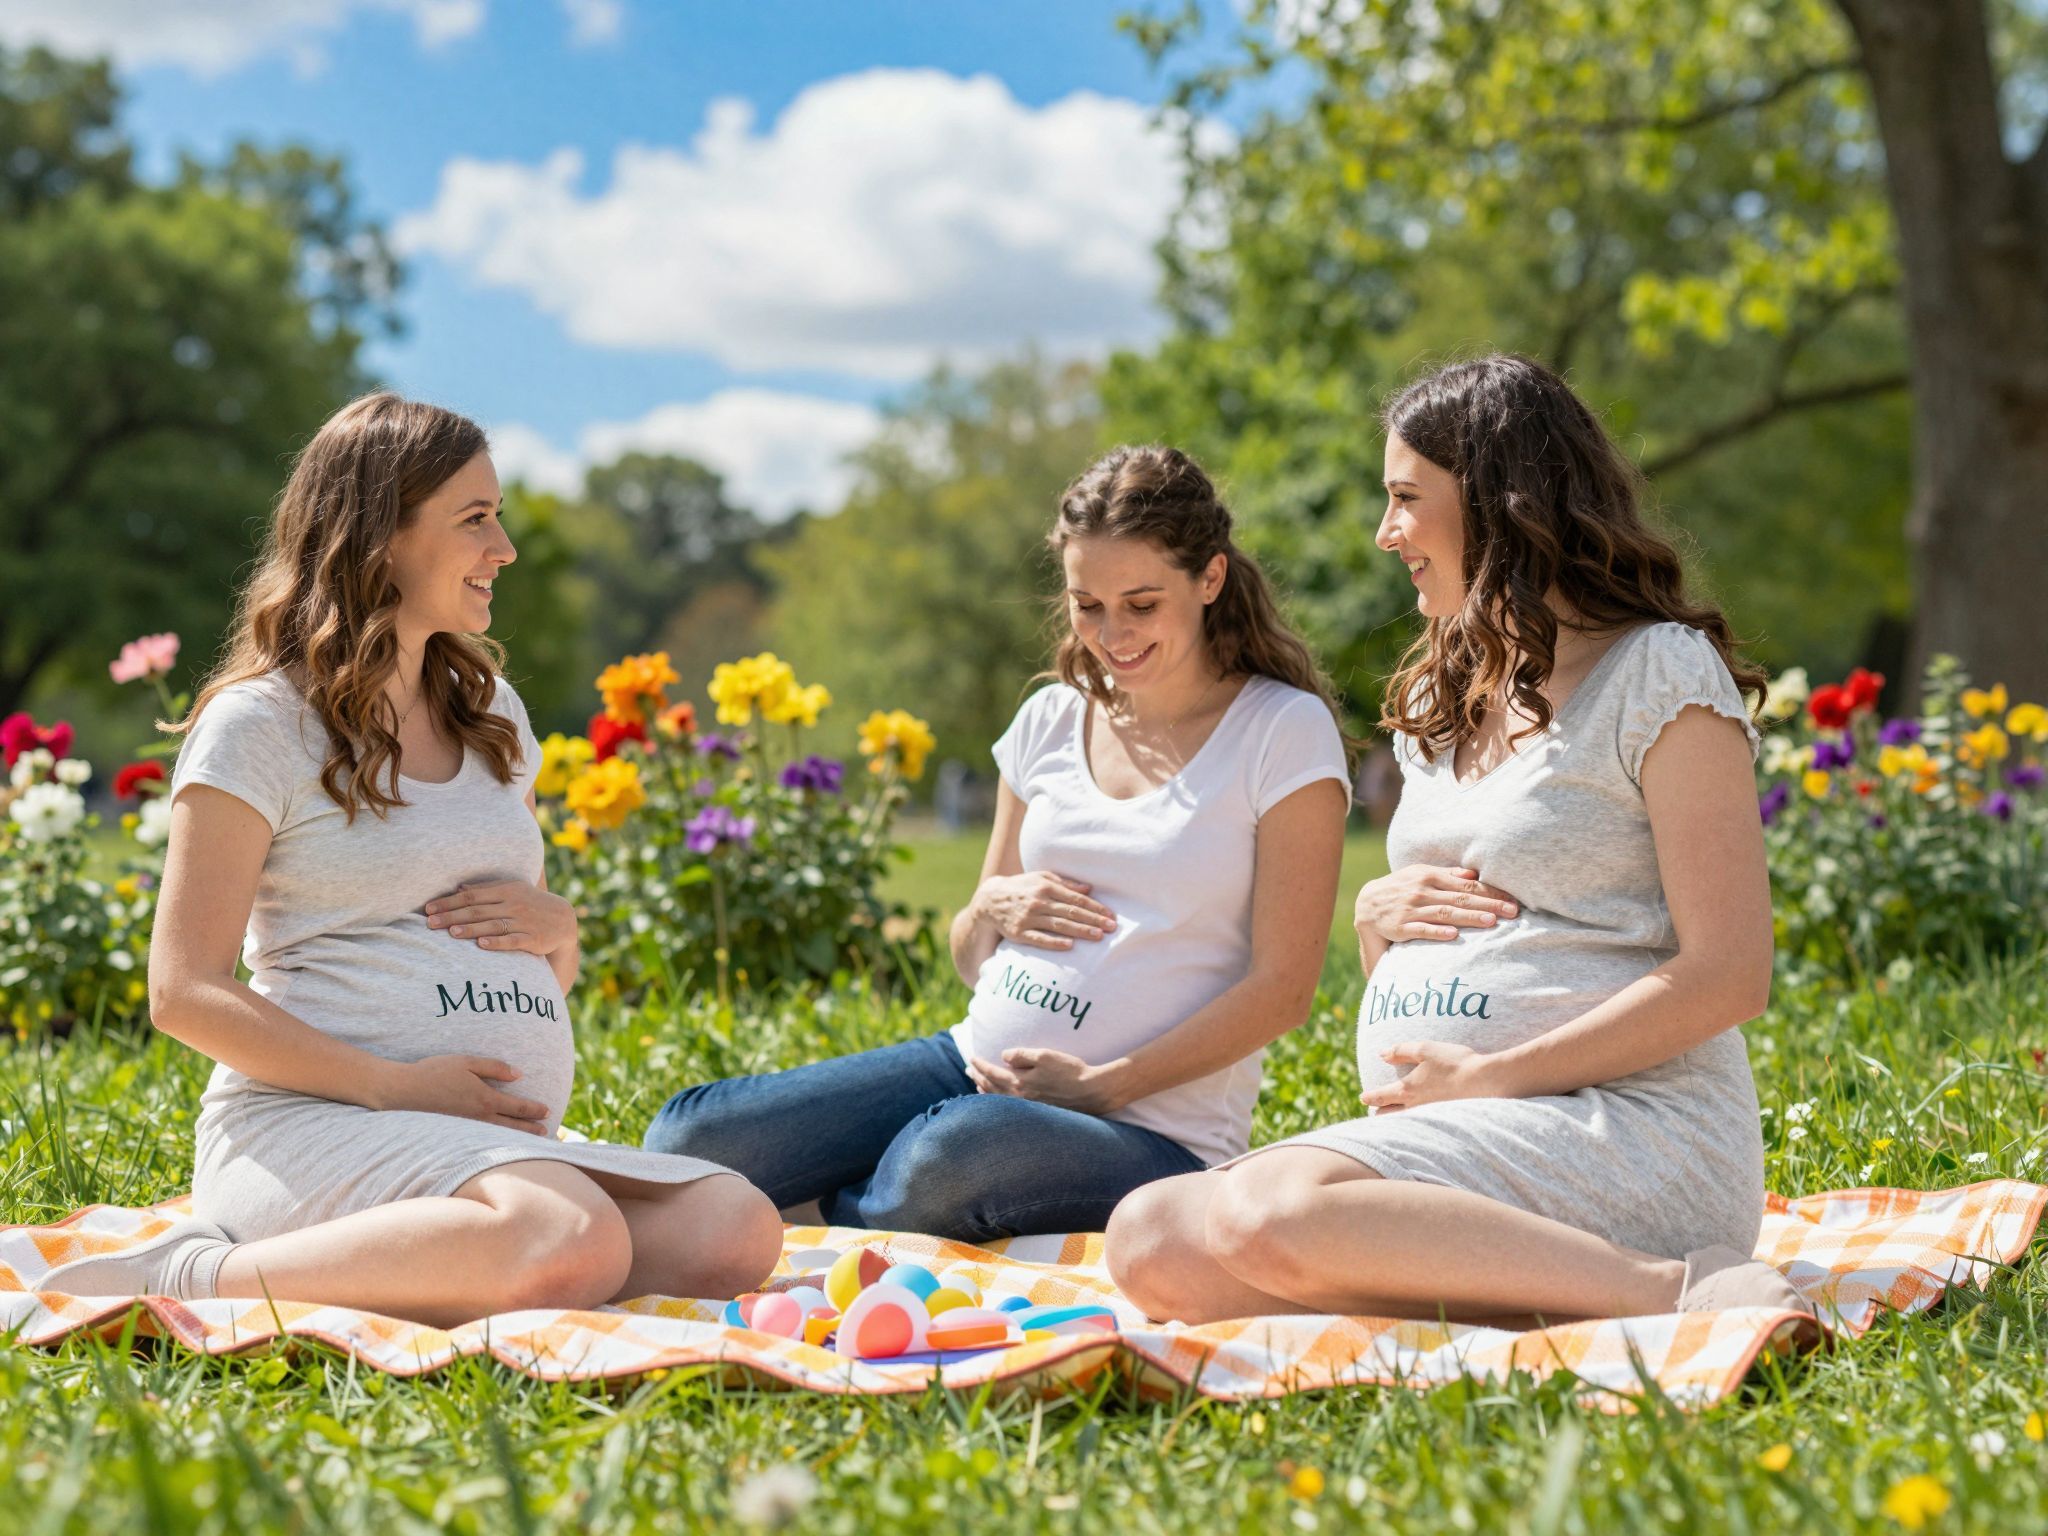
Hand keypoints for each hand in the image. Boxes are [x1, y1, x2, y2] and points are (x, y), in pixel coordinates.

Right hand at [370, 1054, 551, 1133]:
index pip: (517, 1107)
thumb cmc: (434, 1072)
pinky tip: (499, 1142)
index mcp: (485, 1099)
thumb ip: (494, 1067)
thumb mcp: (466, 1062)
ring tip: (529, 1143)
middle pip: (512, 1127)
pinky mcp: (454, 1134)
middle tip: (546, 1132)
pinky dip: (496, 1142)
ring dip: (516, 1139)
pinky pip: (482, 1140)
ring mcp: (466, 1128)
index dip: (534, 1110)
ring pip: (498, 1136)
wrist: (401, 1092)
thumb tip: (520, 1075)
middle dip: (530, 1129)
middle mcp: (478, 1118)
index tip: (547, 1111)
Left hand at [425, 880, 576, 958]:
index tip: (429, 909)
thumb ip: (486, 890)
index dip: (449, 902)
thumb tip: (459, 888)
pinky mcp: (532, 939)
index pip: (471, 896)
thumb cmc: (530, 904)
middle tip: (430, 923)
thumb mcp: (512, 891)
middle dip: (452, 916)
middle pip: (478, 910)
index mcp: (506, 890)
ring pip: (492, 925)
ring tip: (451, 933)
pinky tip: (482, 945)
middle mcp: (513, 904)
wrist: (563, 920)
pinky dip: (497, 942)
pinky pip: (512, 940)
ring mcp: (523, 922)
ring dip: (471, 929)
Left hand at [968, 1048, 1125, 1114]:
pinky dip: (999, 1100)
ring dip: (986, 1090)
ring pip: (999, 1099)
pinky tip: (1000, 1098)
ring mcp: (1029, 1107)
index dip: (980, 1065)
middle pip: (992, 1088)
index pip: (992, 1074)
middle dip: (979, 1077)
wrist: (1091, 1092)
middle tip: (969, 1069)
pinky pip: (1010, 1106)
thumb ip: (1022, 1055)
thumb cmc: (1070, 1071)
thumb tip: (1003, 1056)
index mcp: (1020, 1082)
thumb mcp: (1045, 1056)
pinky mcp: (1038, 1111)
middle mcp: (1020, 1098)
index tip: (971, 1058)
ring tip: (978, 1083)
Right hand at [971, 871, 1116, 950]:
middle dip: (1093, 920)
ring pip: (1058, 926)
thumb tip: (1089, 888)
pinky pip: (1039, 939)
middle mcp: (1038, 902)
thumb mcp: (1041, 878)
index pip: (1076, 898)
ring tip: (1098, 937)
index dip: (1095, 907)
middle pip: (1071, 912)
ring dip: (1080, 931)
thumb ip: (1065, 883)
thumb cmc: (1022, 887)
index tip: (1110, 915)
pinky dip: (1054, 943)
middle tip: (1111, 928)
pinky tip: (1070, 946)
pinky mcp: (1018, 933)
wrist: (990, 900)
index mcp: (1046, 886)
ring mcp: (1028, 918)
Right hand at [1354, 865, 1518, 943]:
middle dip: (1488, 904)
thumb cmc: (1400, 888)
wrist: (1366, 903)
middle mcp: (1421, 891)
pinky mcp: (1400, 927)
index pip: (1465, 884)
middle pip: (1460, 898)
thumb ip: (1446, 875)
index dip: (1490, 891)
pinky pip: (1421, 930)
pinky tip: (1453, 935)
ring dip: (1469, 917)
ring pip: (1445, 914)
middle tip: (1512, 911)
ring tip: (1491, 922)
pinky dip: (1437, 932)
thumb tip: (1473, 873)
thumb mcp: (1420, 875)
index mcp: (1428, 876)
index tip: (1512, 899)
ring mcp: (1410, 909)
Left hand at [1358, 1041, 1516, 1111]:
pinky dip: (1416, 1124)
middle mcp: (1416, 1107)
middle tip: (1375, 1113)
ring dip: (1396, 1121)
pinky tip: (1421, 1122)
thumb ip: (1401, 1051)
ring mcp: (1431, 1116)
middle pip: (1390, 1115)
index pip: (1381, 1096)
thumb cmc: (1454, 1062)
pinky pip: (1424, 1125)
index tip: (1363, 1097)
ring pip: (1406, 1122)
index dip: (1370, 1096)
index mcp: (1407, 1089)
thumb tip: (1381, 1054)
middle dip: (1380, 1113)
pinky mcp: (1446, 1121)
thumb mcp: (1425, 1049)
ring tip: (1393, 1120)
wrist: (1486, 1082)